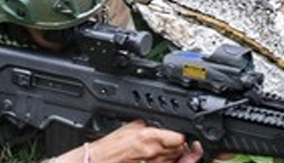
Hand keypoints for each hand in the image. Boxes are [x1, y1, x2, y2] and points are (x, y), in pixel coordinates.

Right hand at [68, 121, 204, 162]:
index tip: (179, 132)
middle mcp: (155, 153)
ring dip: (177, 155)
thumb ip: (147, 125)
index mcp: (150, 138)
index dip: (181, 134)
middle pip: (181, 149)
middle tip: (176, 140)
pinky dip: (169, 161)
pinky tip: (164, 158)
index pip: (179, 137)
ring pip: (176, 159)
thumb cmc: (111, 146)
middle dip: (180, 144)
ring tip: (170, 149)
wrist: (102, 160)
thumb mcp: (130, 127)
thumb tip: (156, 123)